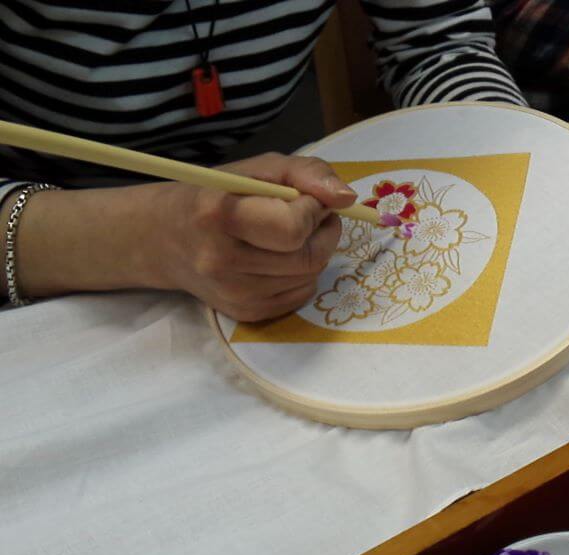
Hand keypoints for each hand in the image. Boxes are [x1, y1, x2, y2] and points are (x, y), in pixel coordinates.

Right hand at [15, 153, 355, 321]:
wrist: (163, 239)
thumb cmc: (217, 194)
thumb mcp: (258, 168)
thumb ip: (307, 173)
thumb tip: (347, 197)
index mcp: (219, 216)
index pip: (292, 227)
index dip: (311, 209)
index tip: (304, 198)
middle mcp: (223, 261)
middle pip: (308, 257)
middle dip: (323, 231)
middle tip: (312, 215)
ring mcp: (235, 294)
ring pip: (310, 276)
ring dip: (316, 251)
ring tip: (293, 234)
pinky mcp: (247, 314)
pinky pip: (301, 294)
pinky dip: (303, 273)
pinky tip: (281, 258)